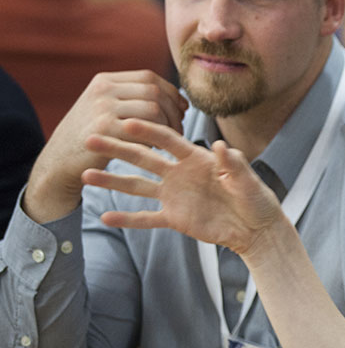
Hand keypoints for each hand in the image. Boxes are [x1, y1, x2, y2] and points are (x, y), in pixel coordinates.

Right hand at [23, 71, 186, 221]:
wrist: (59, 161)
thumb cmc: (91, 137)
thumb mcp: (105, 108)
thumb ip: (132, 98)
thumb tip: (177, 97)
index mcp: (104, 81)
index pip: (149, 77)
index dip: (171, 92)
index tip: (182, 108)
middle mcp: (103, 90)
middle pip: (154, 91)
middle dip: (174, 110)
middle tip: (179, 128)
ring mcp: (102, 108)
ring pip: (153, 109)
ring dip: (169, 125)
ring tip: (171, 139)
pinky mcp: (104, 130)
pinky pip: (144, 129)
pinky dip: (157, 138)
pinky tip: (159, 148)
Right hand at [81, 118, 284, 255]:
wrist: (255, 227)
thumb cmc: (255, 197)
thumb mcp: (247, 179)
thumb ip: (232, 164)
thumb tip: (221, 146)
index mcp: (196, 158)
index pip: (168, 140)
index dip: (149, 131)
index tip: (126, 121)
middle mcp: (179, 174)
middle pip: (144, 158)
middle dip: (118, 148)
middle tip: (91, 138)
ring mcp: (174, 196)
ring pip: (138, 187)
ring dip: (113, 181)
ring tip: (86, 175)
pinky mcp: (174, 218)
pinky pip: (146, 218)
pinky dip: (127, 219)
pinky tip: (104, 217)